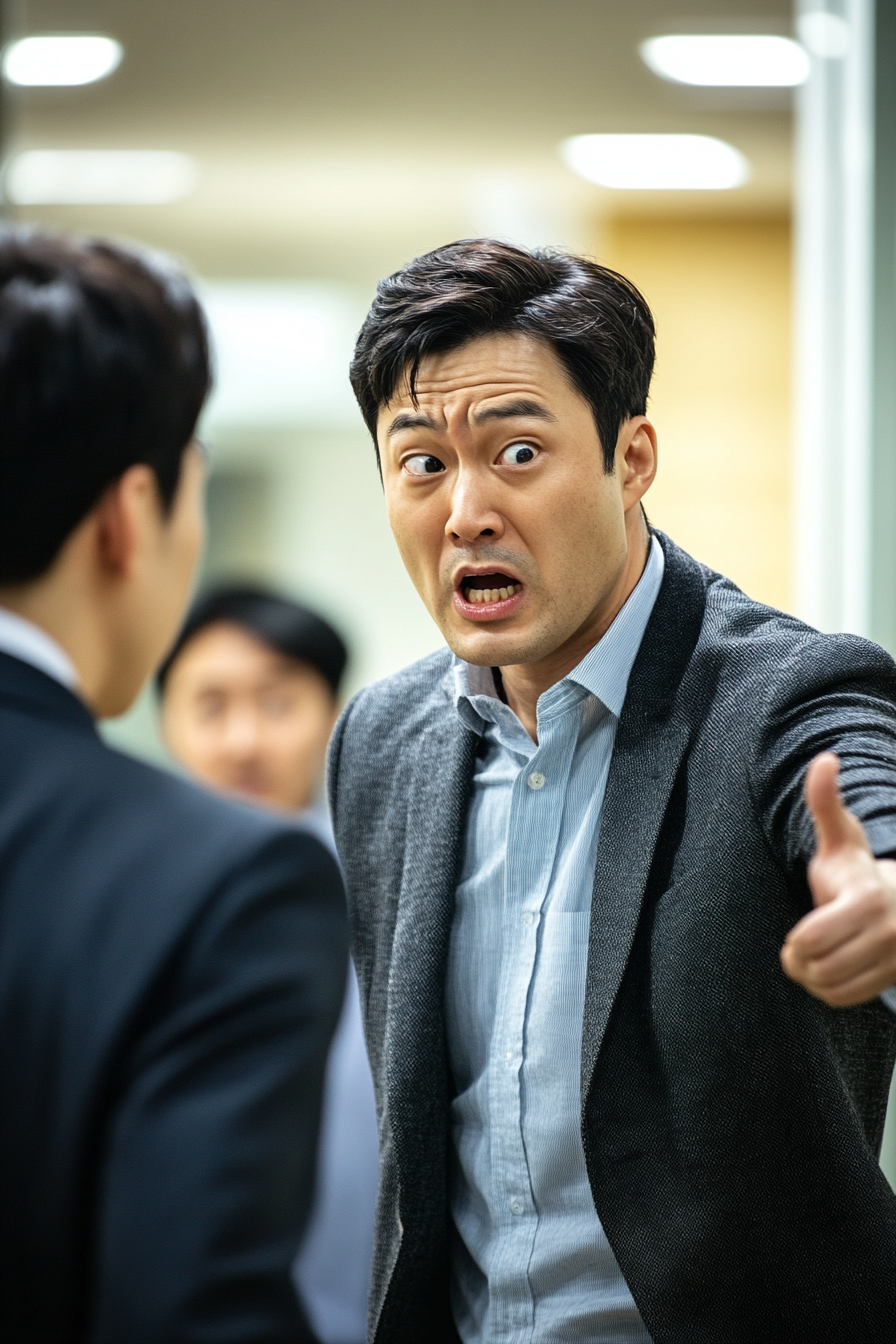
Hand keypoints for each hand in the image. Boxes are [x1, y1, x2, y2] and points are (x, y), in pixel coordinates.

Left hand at [780, 752, 895, 1005]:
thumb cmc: (856, 868)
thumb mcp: (840, 837)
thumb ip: (826, 802)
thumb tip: (824, 759)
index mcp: (867, 899)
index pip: (810, 940)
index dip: (794, 941)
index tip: (796, 931)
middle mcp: (888, 933)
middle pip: (818, 968)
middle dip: (798, 960)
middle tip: (799, 945)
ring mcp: (894, 961)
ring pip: (831, 987)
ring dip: (811, 978)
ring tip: (812, 957)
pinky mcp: (892, 981)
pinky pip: (845, 1000)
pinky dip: (828, 991)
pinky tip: (829, 969)